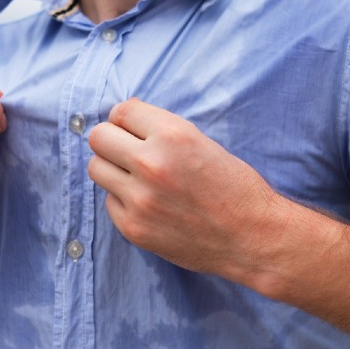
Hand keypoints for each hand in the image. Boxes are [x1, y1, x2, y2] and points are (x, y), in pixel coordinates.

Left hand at [88, 98, 281, 279]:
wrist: (253, 237)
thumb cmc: (234, 187)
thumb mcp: (203, 142)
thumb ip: (161, 131)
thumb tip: (121, 121)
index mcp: (173, 135)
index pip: (120, 111)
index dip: (126, 120)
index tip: (134, 130)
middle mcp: (152, 163)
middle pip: (98, 137)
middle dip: (112, 141)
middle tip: (129, 152)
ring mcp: (140, 199)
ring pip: (97, 168)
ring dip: (113, 169)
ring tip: (138, 178)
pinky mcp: (134, 228)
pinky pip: (110, 202)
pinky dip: (124, 201)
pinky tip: (151, 205)